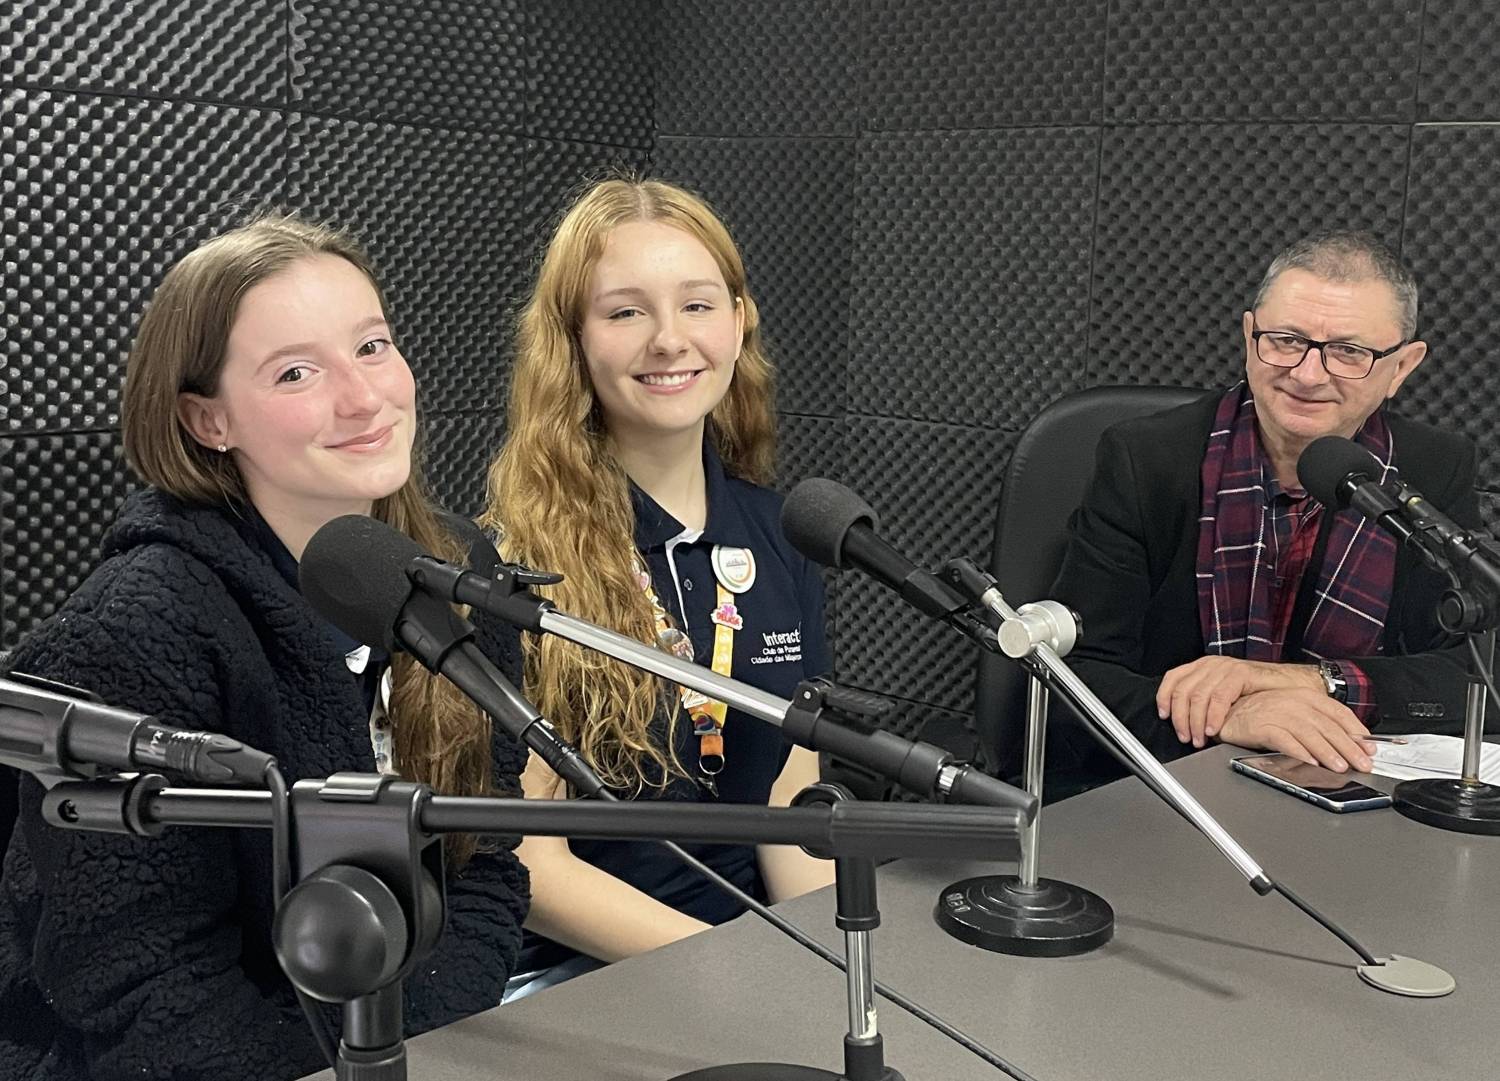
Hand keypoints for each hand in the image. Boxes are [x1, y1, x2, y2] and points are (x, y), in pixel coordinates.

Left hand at [1157, 656, 1322, 748]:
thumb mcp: (1223, 696)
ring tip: (1199, 739)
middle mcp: (1211, 664)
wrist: (1289, 686)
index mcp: (1202, 666)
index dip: (1164, 698)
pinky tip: (1213, 730)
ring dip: (1195, 722)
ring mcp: (1225, 667)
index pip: (1173, 679)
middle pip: (1183, 690)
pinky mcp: (1240, 673)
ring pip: (1198, 696)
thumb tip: (1183, 721)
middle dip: (1181, 718)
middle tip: (1185, 737)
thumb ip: (1203, 702)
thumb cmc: (1256, 694)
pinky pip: (1219, 697)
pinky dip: (1213, 716)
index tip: (1164, 717)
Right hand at [1216, 688, 1374, 772]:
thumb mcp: (1294, 713)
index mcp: (1305, 696)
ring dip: (1327, 752)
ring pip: (1309, 733)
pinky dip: (1299, 752)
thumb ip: (1318, 725)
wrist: (1228, 713)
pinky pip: (1284, 740)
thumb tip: (1347, 744)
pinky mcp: (1261, 725)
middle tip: (1362, 765)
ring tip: (1339, 767)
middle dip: (1349, 748)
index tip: (1369, 749)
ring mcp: (1278, 712)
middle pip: (1328, 726)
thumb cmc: (1261, 715)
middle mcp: (1294, 701)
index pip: (1339, 713)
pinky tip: (1309, 762)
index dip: (1357, 732)